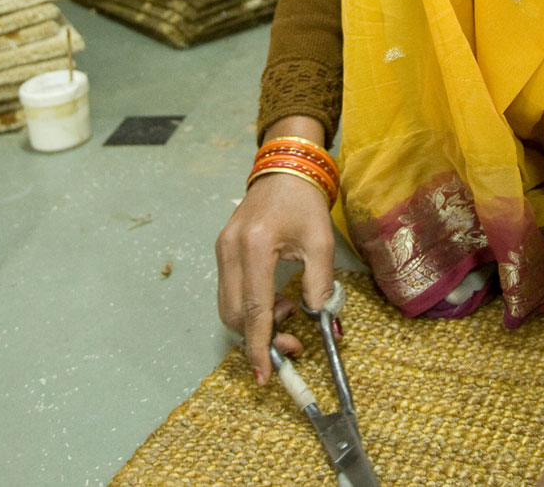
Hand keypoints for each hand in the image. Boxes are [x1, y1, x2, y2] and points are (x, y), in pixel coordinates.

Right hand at [214, 118, 336, 383]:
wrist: (284, 169)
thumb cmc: (305, 202)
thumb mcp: (321, 242)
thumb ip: (320, 284)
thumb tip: (321, 322)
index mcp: (256, 246)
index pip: (253, 309)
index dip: (259, 345)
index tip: (266, 374)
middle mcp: (231, 250)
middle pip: (234, 314)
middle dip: (259, 338)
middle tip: (293, 343)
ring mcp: (222, 250)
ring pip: (228, 306)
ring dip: (255, 323)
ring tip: (289, 313)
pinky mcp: (222, 250)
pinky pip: (230, 291)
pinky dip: (250, 307)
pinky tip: (276, 300)